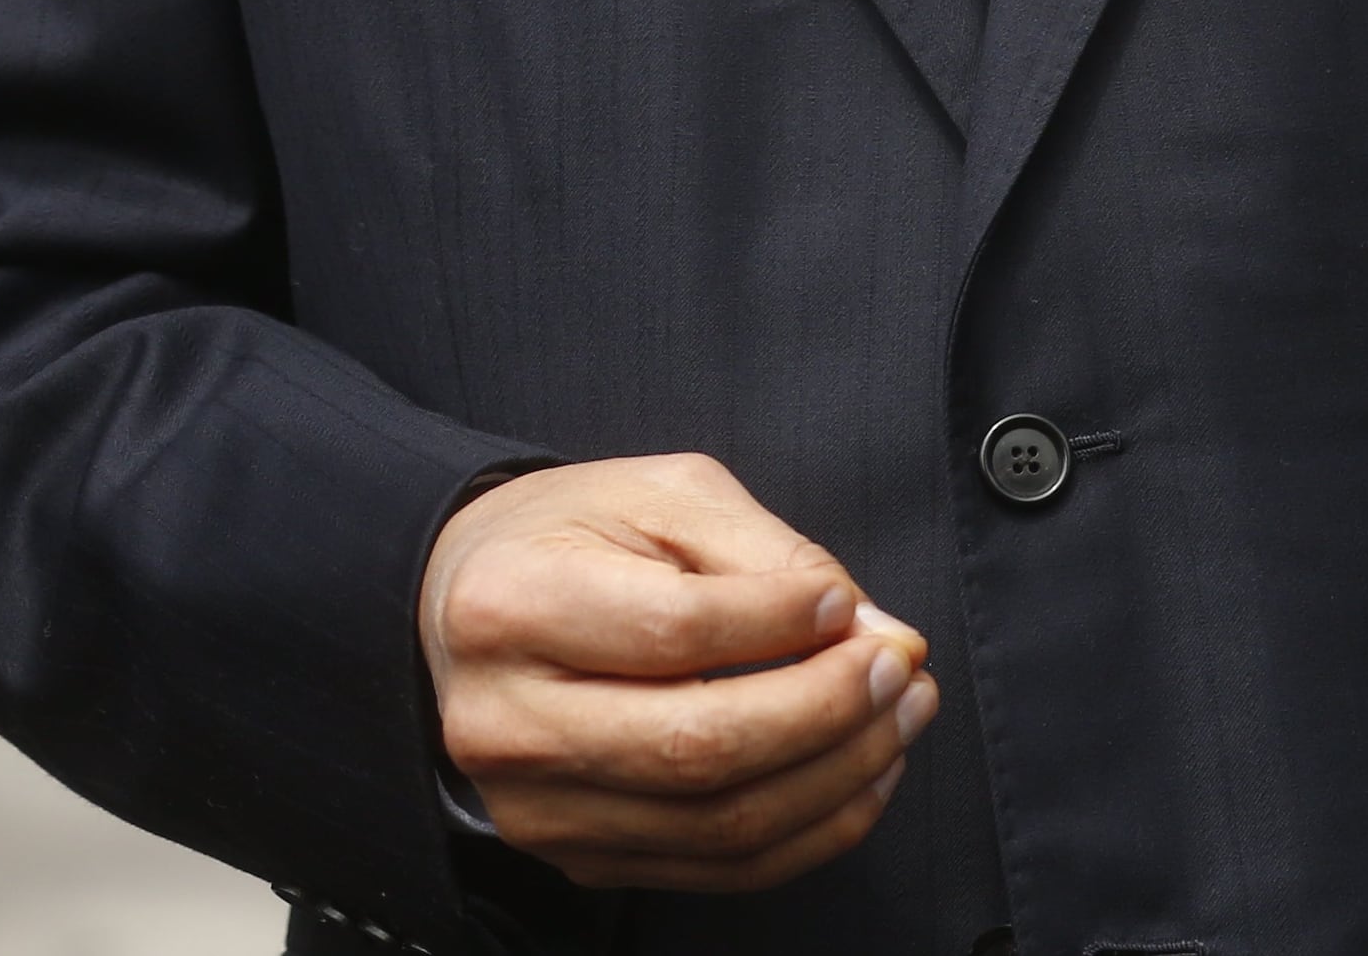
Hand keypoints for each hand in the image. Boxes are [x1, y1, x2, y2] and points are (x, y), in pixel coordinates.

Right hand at [416, 453, 934, 892]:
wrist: (466, 605)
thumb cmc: (574, 536)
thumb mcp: (667, 497)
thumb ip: (772, 555)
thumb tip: (874, 629)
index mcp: (512, 606)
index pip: (674, 633)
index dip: (783, 622)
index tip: (847, 603)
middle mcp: (506, 723)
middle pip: (699, 749)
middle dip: (831, 711)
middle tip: (902, 667)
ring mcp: (536, 807)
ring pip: (720, 825)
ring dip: (841, 775)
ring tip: (901, 713)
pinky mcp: (574, 856)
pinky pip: (717, 870)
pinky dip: (812, 830)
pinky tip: (861, 771)